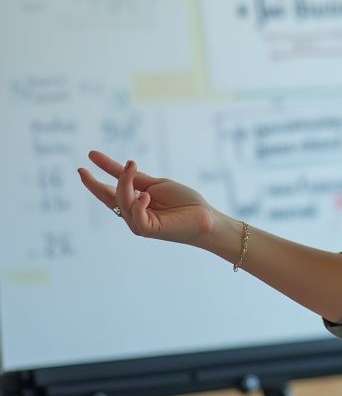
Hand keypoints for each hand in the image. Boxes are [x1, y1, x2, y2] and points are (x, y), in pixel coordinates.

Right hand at [78, 150, 216, 245]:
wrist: (204, 217)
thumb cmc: (183, 201)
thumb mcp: (156, 185)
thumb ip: (138, 179)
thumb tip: (122, 166)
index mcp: (134, 202)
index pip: (110, 191)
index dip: (95, 180)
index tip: (83, 165)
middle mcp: (132, 214)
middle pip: (110, 197)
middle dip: (95, 184)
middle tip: (83, 168)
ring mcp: (139, 223)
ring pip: (123, 202)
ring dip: (125, 182)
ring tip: (131, 165)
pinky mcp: (149, 230)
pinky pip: (136, 217)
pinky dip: (138, 205)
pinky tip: (145, 196)